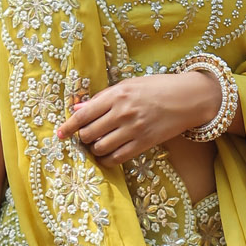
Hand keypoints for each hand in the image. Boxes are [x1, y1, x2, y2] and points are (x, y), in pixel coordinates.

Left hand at [56, 69, 222, 164]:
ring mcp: (133, 130)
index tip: (59, 134)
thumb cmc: (155, 88)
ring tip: (99, 143)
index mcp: (117, 95)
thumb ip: (102, 98)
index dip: (68, 127)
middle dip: (83, 137)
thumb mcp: (128, 85)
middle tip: (87, 135)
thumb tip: (77, 109)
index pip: (83, 115)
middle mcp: (123, 113)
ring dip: (95, 149)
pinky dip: (107, 159)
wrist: (187, 98)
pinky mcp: (144, 143)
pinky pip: (117, 158)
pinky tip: (107, 155)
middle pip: (89, 134)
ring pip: (100, 148)